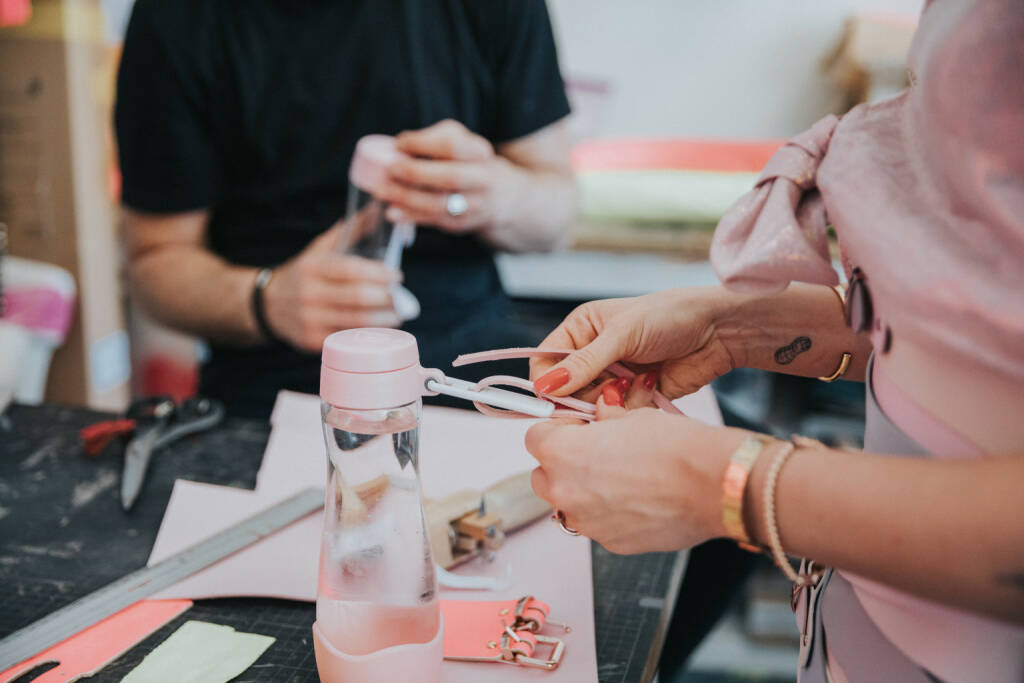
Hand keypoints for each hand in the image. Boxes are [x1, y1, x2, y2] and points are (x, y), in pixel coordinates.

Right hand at [262, 223, 401, 351]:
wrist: (268, 304)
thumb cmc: (305, 273)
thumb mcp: (321, 248)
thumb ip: (351, 230)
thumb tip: (379, 207)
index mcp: (313, 267)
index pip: (351, 270)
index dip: (379, 274)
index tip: (397, 276)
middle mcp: (309, 293)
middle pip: (357, 297)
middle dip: (386, 298)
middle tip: (402, 297)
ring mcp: (309, 319)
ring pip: (355, 321)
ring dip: (383, 319)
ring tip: (398, 314)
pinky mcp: (311, 340)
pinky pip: (346, 338)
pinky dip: (367, 334)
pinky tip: (380, 329)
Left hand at [379, 119, 517, 232]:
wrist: (502, 198)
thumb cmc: (469, 163)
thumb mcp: (460, 141)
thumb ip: (433, 139)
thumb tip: (399, 147)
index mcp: (480, 153)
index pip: (452, 145)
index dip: (423, 143)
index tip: (400, 143)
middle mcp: (483, 179)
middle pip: (451, 177)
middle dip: (417, 173)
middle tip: (391, 169)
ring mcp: (475, 205)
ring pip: (440, 204)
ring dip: (408, 199)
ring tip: (383, 191)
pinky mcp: (462, 224)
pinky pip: (434, 221)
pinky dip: (411, 217)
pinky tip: (392, 212)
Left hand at [526, 402, 747, 553]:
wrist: (711, 484)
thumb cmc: (675, 447)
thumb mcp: (632, 416)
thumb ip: (604, 419)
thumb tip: (600, 414)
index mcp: (562, 453)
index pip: (534, 438)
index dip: (556, 430)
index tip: (577, 427)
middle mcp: (565, 491)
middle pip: (543, 474)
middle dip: (563, 463)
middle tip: (596, 451)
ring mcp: (585, 522)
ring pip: (567, 503)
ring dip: (582, 489)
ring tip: (620, 477)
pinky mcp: (609, 542)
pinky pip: (595, 523)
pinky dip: (606, 512)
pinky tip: (637, 498)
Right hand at [530, 288, 738, 399]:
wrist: (718, 331)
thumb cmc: (669, 316)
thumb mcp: (622, 334)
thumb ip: (584, 363)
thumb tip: (546, 387)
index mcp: (581, 330)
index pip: (546, 361)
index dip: (547, 382)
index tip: (554, 399)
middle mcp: (592, 355)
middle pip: (566, 391)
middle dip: (583, 396)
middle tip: (607, 391)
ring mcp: (613, 377)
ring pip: (592, 407)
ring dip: (611, 401)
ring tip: (635, 382)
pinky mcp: (634, 397)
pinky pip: (618, 415)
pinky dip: (631, 407)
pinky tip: (651, 385)